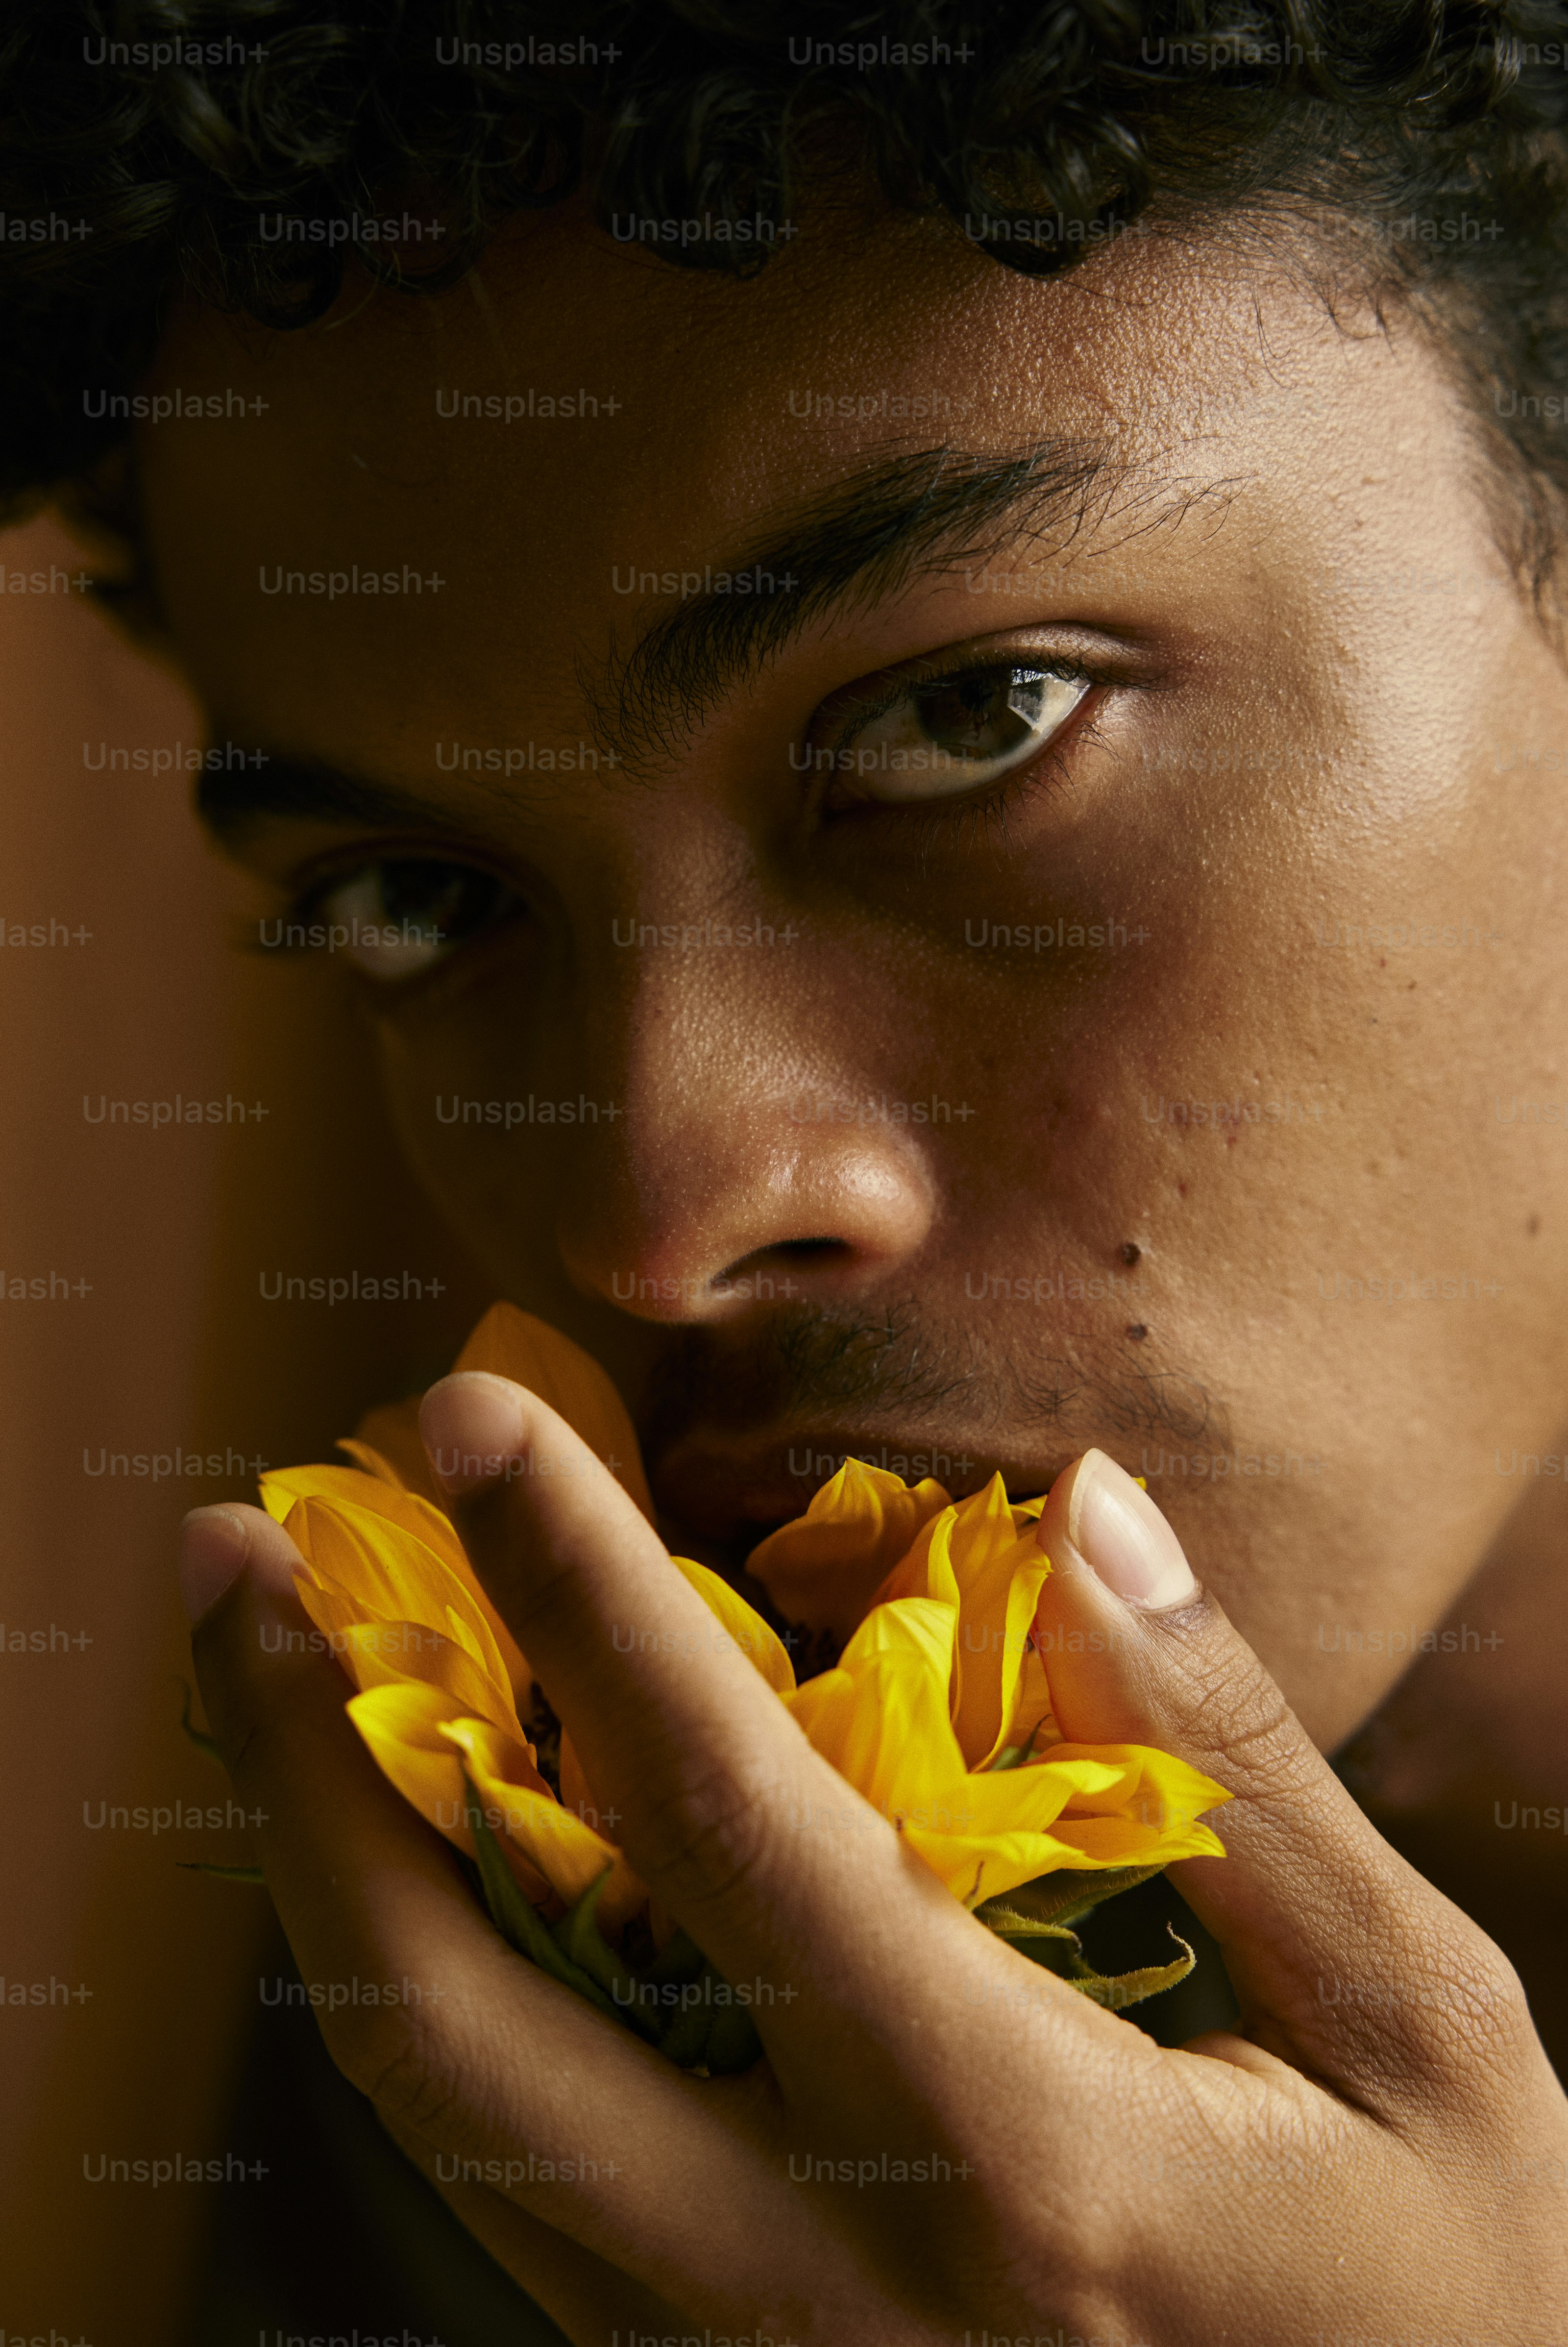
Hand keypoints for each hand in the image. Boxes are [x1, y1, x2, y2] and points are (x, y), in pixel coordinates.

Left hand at [181, 1377, 1567, 2344]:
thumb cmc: (1463, 2311)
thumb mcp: (1430, 2045)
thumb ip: (1242, 1770)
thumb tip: (1089, 1511)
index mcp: (1012, 2163)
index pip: (725, 1819)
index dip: (576, 1593)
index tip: (467, 1419)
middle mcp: (817, 2290)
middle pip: (455, 2021)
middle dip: (302, 1767)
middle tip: (232, 1559)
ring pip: (440, 2119)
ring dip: (326, 1870)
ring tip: (273, 1672)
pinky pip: (507, 2187)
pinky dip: (431, 1991)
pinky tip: (419, 1850)